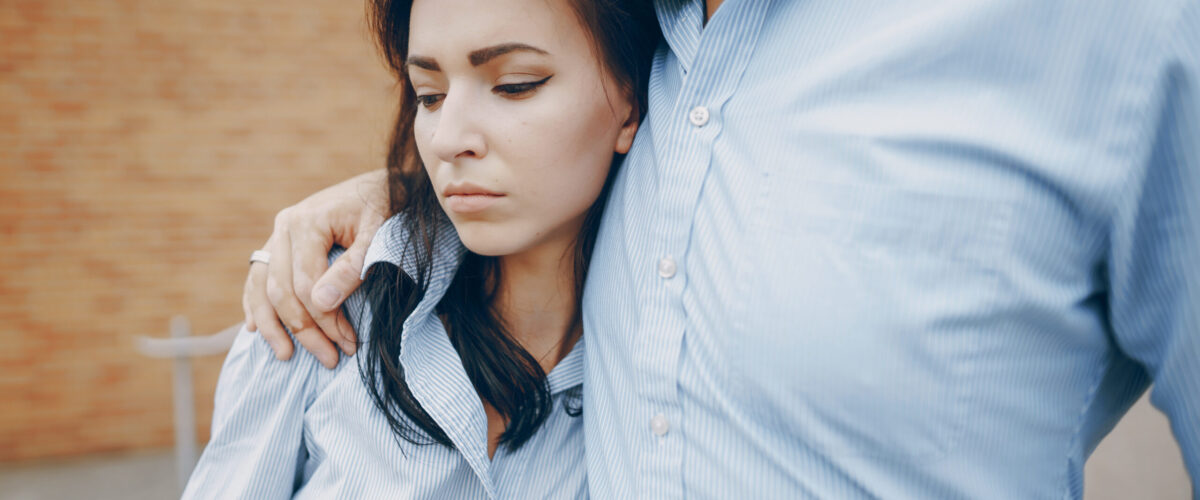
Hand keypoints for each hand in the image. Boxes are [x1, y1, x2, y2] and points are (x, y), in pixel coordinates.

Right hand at [243, 169, 387, 367]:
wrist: (385, 184)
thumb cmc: (388, 207)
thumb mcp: (379, 235)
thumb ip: (352, 268)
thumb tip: (320, 304)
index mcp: (306, 221)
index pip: (305, 284)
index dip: (325, 320)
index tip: (348, 344)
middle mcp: (284, 227)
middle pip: (282, 291)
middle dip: (304, 330)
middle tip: (329, 359)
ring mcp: (278, 235)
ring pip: (262, 288)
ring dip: (273, 326)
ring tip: (286, 356)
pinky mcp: (280, 244)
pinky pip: (258, 278)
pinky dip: (255, 305)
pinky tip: (255, 329)